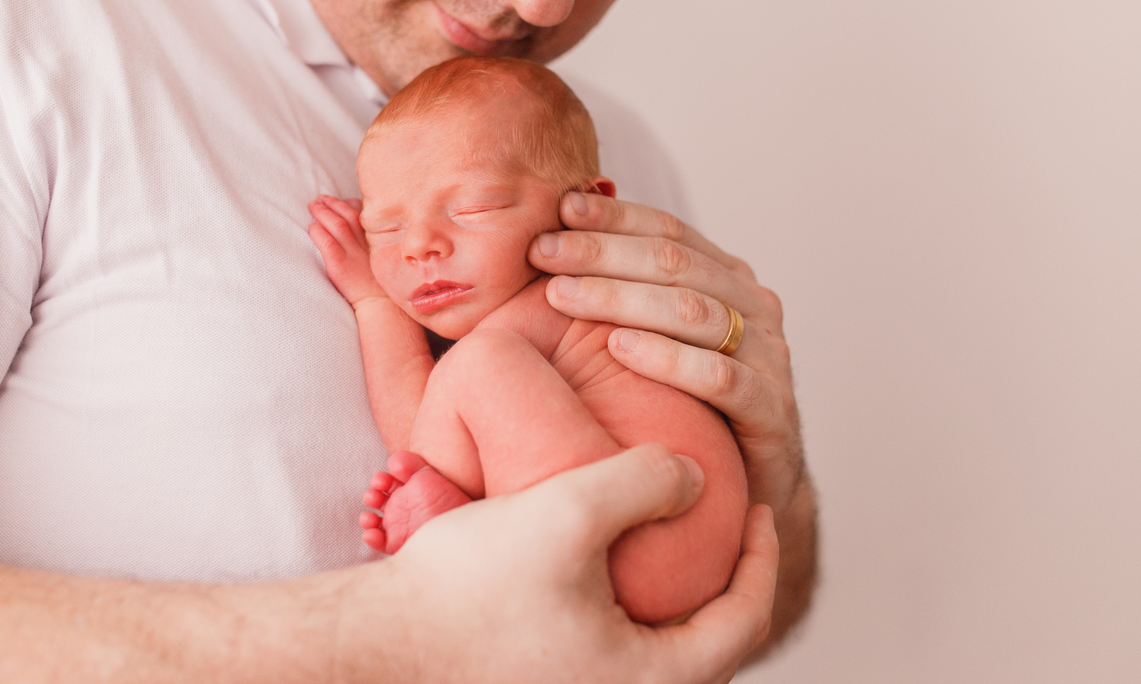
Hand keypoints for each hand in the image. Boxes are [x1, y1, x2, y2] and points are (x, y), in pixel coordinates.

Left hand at [308, 195, 386, 305]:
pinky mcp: (340, 265)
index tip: (340, 200)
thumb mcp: (379, 257)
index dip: (349, 203)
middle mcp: (365, 243)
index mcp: (375, 240)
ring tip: (313, 206)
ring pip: (337, 225)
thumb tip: (357, 226)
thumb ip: (370, 240)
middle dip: (333, 203)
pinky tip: (312, 227)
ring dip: (323, 213)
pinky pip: (327, 243)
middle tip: (319, 199)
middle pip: (348, 215)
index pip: (363, 213)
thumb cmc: (377, 282)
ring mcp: (353, 254)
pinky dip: (318, 232)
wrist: (378, 303)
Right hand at [337, 445, 778, 683]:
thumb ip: (644, 482)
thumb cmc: (467, 589)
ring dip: (678, 596)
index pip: (744, 621)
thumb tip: (694, 477)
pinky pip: (619, 652)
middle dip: (727, 580)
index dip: (763, 558)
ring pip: (661, 650)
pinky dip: (634, 608)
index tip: (760, 508)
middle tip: (726, 524)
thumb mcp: (567, 514)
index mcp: (649, 679)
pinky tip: (608, 563)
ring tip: (671, 538)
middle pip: (710, 645)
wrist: (376, 646)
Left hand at [528, 193, 815, 646]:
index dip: (614, 217)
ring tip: (563, 295)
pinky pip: (720, 377)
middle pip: (675, 263)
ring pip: (694, 311)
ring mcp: (768, 357)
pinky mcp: (771, 411)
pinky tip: (619, 349)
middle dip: (603, 252)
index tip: (559, 209)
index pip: (669, 231)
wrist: (749, 488)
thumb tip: (551, 241)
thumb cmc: (685, 407)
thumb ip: (625, 294)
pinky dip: (668, 358)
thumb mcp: (657, 341)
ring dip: (621, 298)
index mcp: (727, 278)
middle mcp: (753, 307)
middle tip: (543, 251)